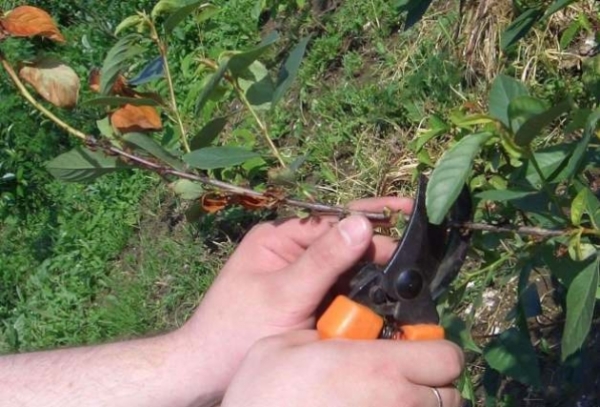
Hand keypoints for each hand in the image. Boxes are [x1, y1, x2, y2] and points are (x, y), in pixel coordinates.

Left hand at [179, 197, 412, 391]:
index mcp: (279, 237)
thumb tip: (363, 223)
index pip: (331, 221)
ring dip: (372, 269)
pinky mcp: (306, 299)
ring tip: (407, 271)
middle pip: (342, 240)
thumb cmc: (237, 330)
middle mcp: (291, 250)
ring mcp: (299, 276)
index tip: (403, 234)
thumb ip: (323, 260)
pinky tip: (385, 294)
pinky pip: (340, 288)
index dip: (368, 227)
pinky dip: (361, 291)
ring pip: (344, 265)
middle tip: (414, 253)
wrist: (210, 372)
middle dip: (375, 245)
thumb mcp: (283, 294)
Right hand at [222, 330, 463, 406]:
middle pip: (451, 393)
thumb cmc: (264, 397)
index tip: (412, 348)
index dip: (433, 349)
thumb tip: (342, 331)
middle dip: (431, 383)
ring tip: (386, 402)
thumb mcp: (283, 345)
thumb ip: (322, 332)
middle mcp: (398, 403)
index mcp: (379, 367)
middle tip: (400, 379)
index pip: (447, 356)